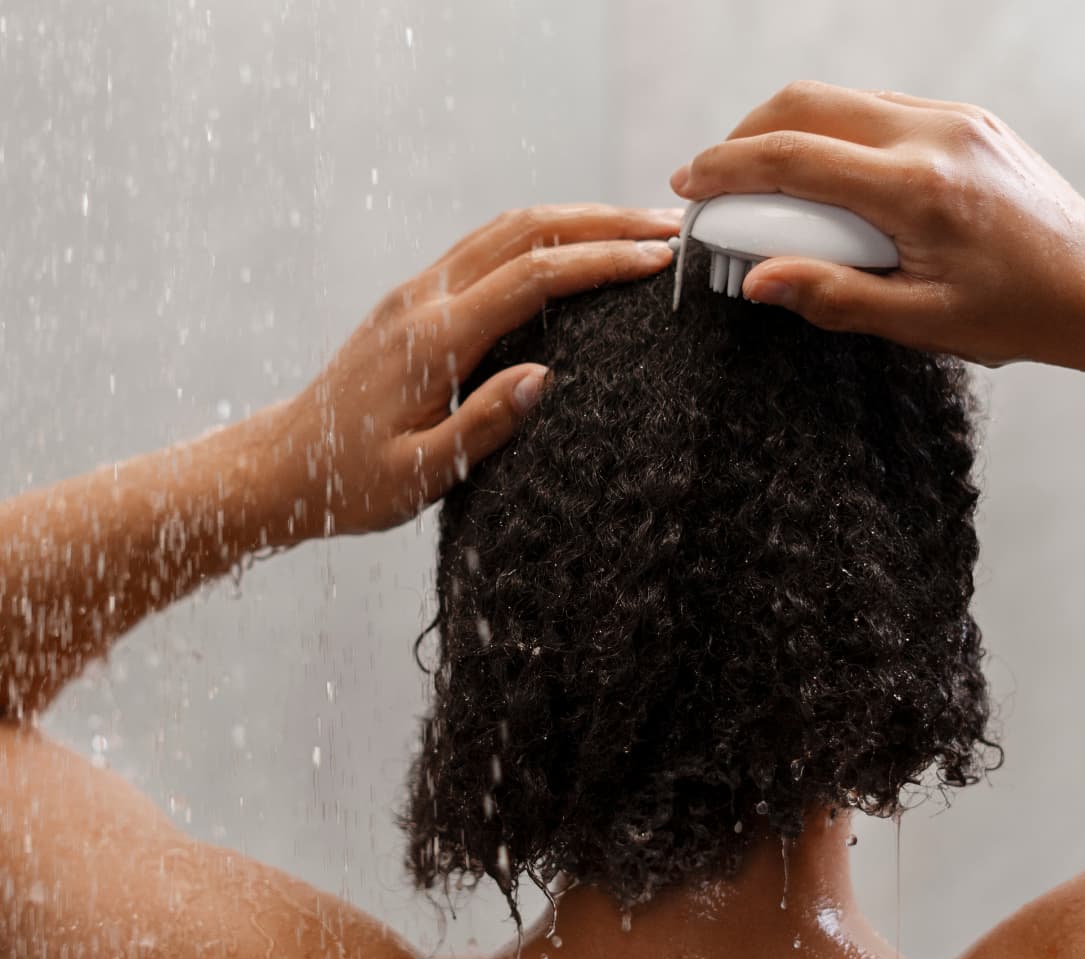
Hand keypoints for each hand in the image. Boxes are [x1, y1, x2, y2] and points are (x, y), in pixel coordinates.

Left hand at [288, 205, 679, 536]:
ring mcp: (415, 293)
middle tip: (666, 229)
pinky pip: (485, 247)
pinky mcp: (413, 301)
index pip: (533, 277)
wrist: (285, 463)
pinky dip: (539, 236)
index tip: (657, 262)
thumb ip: (482, 425)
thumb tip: (544, 378)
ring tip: (633, 229)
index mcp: (433, 339)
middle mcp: (423, 299)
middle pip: (525, 230)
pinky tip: (571, 248)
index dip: (601, 263)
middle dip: (602, 223)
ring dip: (574, 220)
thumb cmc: (349, 480)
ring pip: (505, 229)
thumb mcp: (420, 474)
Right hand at [669, 82, 1084, 369]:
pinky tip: (820, 178)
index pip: (794, 156)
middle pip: (807, 103)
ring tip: (761, 183)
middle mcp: (935, 134)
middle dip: (744, 136)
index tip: (688, 184)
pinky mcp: (963, 120)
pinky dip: (831, 133)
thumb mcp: (915, 322)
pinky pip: (877, 108)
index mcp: (917, 188)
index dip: (726, 168)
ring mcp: (953, 118)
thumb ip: (831, 297)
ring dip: (787, 131)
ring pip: (840, 97)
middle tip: (714, 180)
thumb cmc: (1011, 314)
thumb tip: (757, 281)